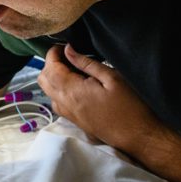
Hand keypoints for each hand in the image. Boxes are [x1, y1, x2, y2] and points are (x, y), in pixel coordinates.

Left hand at [37, 44, 165, 157]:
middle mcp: (65, 104)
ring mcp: (68, 114)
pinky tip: (78, 84)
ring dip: (54, 77)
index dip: (53, 53)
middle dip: (51, 64)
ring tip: (75, 69)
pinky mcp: (74, 120)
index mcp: (72, 91)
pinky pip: (57, 101)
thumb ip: (86, 63)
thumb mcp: (111, 77)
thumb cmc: (130, 106)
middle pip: (43, 79)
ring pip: (48, 91)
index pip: (50, 68)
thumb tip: (68, 50)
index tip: (64, 45)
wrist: (137, 135)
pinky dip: (60, 89)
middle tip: (69, 55)